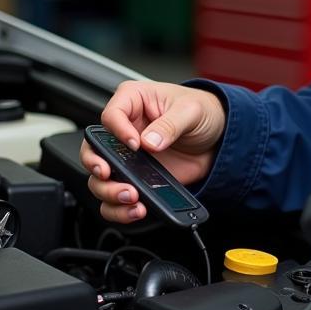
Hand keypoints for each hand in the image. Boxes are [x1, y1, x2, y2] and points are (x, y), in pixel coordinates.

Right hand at [79, 81, 225, 222]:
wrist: (217, 139)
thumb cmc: (202, 111)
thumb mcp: (191, 110)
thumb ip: (171, 124)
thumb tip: (151, 142)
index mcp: (133, 101)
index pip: (111, 115)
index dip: (118, 132)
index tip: (135, 145)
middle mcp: (123, 130)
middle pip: (93, 150)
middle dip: (98, 166)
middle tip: (110, 174)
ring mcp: (127, 157)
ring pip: (100, 179)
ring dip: (110, 192)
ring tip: (131, 197)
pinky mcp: (136, 178)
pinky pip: (116, 199)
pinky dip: (121, 208)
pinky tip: (137, 208)